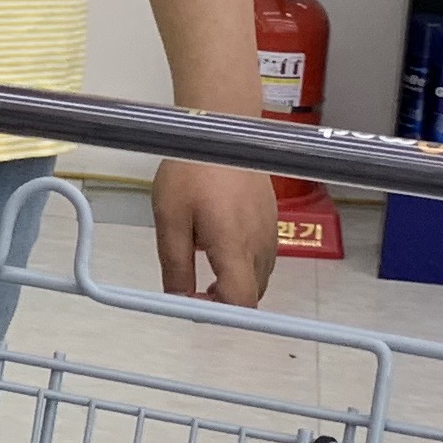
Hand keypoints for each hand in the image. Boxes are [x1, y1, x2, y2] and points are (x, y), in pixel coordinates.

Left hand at [152, 159, 275, 307]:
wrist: (221, 129)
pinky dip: (243, 262)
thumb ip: (176, 265)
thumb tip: (179, 300)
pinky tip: (219, 241)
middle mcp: (260, 244)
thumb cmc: (191, 171)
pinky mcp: (272, 218)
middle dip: (225, 299)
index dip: (219, 312)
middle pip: (253, 293)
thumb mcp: (170, 219)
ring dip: (234, 280)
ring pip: (260, 275)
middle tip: (193, 285)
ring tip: (203, 260)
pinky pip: (263, 255)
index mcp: (235, 247)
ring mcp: (270, 230)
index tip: (195, 302)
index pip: (241, 301)